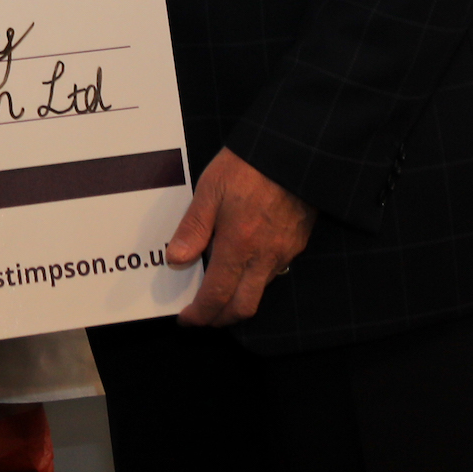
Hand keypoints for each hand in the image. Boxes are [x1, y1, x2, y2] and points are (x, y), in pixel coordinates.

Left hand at [167, 146, 317, 326]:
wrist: (295, 151)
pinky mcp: (297, 243)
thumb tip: (175, 259)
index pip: (218, 296)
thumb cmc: (248, 166)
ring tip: (217, 291)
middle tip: (201, 316)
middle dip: (220, 318)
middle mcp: (265, 257)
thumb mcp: (210, 191)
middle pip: (243, 307)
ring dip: (238, 300)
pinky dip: (255, 280)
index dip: (200, 314)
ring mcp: (285, 252)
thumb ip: (193, 228)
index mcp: (239, 246)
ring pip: (260, 291)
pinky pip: (274, 273)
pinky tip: (242, 266)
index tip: (187, 319)